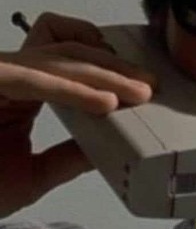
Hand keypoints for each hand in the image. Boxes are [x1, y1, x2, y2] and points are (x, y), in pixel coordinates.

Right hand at [0, 12, 155, 216]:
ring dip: (104, 75)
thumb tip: (106, 147)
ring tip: (138, 92)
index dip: (110, 70)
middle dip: (115, 68)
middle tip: (149, 85)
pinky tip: (105, 103)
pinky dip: (71, 90)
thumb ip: (68, 156)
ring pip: (58, 59)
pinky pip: (32, 80)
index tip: (143, 87)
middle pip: (72, 54)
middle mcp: (12, 74)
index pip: (72, 64)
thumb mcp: (33, 174)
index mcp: (25, 89)